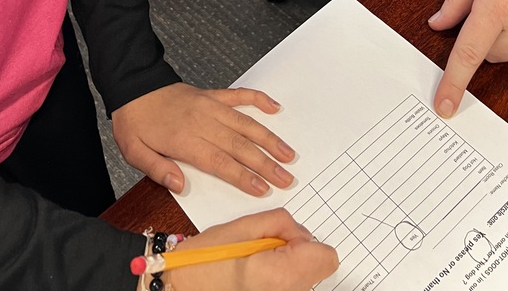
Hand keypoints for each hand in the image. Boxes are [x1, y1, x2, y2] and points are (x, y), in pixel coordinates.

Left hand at [112, 83, 295, 195]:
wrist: (134, 86)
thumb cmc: (135, 121)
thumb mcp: (134, 151)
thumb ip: (157, 169)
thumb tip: (179, 185)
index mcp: (185, 139)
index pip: (220, 162)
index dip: (243, 176)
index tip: (262, 188)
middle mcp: (202, 121)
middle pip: (240, 145)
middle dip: (266, 163)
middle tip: (286, 177)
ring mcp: (210, 106)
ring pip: (246, 123)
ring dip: (269, 138)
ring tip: (287, 153)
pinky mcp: (212, 95)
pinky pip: (240, 95)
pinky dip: (259, 100)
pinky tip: (274, 107)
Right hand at [169, 208, 338, 290]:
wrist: (181, 287)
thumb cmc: (206, 260)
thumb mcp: (244, 226)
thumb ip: (281, 222)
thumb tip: (300, 231)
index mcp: (281, 274)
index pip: (326, 257)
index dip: (307, 240)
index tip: (285, 236)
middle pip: (317, 268)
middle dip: (298, 251)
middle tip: (266, 247)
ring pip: (303, 278)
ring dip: (288, 265)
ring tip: (256, 261)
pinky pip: (289, 286)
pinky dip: (278, 276)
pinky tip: (254, 274)